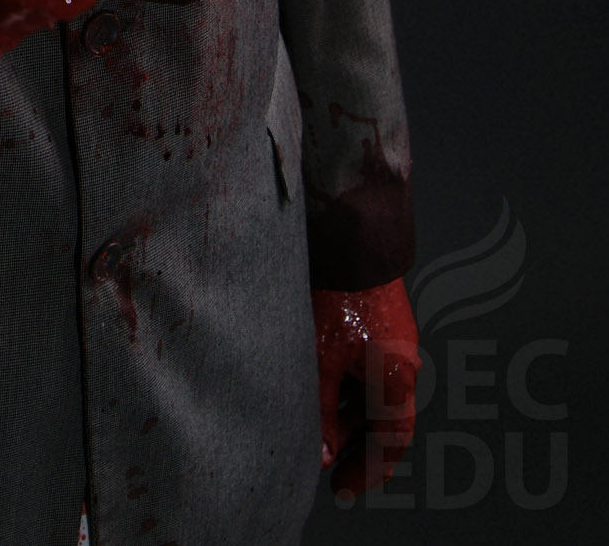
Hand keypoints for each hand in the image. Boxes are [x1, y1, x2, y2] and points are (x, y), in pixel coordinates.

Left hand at [312, 277, 419, 497]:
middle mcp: (404, 364)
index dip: (369, 470)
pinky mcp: (383, 322)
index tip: (344, 486)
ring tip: (319, 424)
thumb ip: (324, 410)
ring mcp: (396, 342)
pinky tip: (324, 384)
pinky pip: (372, 369)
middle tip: (328, 463)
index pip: (391, 443)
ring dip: (352, 415)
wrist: (352, 236)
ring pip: (376, 394)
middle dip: (356, 445)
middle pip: (385, 421)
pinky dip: (351, 386)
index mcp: (396, 380)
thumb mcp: (322, 359)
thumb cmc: (338, 294)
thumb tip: (323, 452)